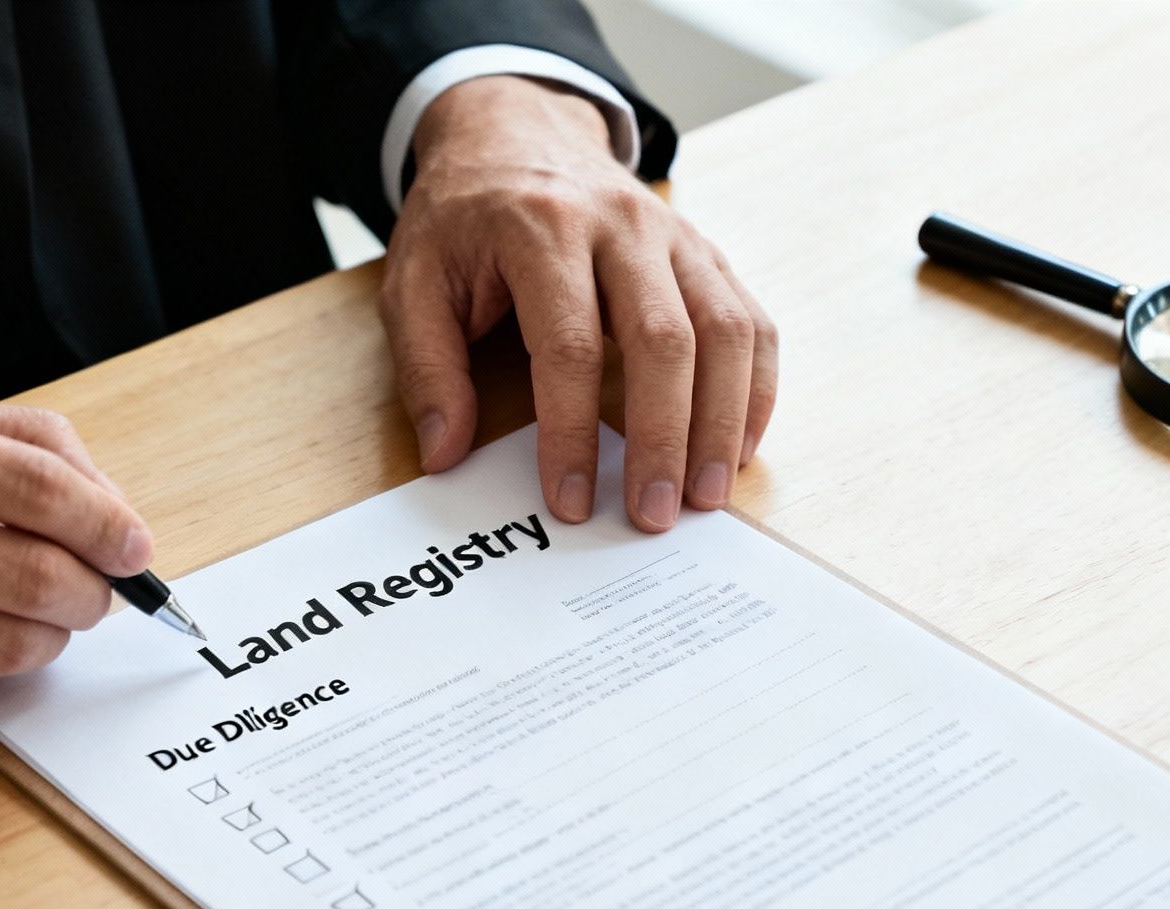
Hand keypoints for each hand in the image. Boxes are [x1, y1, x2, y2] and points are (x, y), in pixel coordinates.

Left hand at [381, 75, 777, 532]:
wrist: (516, 133)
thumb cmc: (465, 218)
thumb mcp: (414, 281)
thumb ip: (427, 368)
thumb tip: (446, 453)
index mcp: (542, 229)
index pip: (570, 345)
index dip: (573, 433)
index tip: (571, 501)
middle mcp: (622, 226)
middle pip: (664, 340)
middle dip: (663, 438)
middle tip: (655, 515)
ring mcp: (675, 235)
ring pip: (724, 330)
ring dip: (721, 421)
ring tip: (707, 495)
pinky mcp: (705, 252)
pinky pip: (751, 320)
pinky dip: (755, 388)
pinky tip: (737, 446)